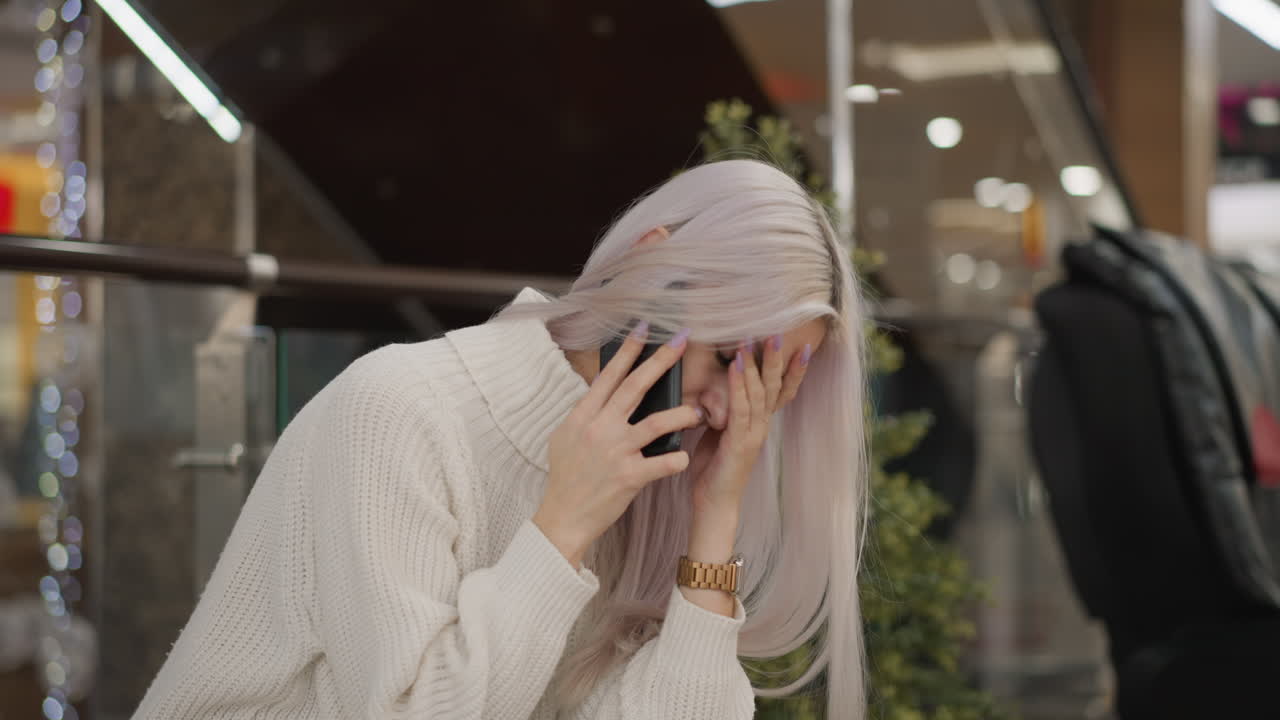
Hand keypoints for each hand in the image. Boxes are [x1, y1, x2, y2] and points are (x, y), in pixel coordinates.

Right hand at [534, 323, 701, 568]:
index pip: (609, 376)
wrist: (563, 517)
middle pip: (635, 387)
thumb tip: (599, 395)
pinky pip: (662, 463)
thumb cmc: (565, 478)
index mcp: (583, 416)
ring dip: (680, 414)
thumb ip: (585, 416)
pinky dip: (676, 460)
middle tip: (681, 342)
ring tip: (697, 411)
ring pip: (656, 422)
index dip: (628, 351)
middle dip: (660, 362)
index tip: (643, 329)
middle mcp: (600, 428)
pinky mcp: (629, 476)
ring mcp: (615, 451)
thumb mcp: (564, 438)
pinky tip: (684, 458)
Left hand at [687, 335, 810, 515]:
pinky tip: (734, 366)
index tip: (804, 345)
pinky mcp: (739, 443)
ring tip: (755, 339)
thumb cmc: (714, 469)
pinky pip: (740, 408)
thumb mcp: (720, 433)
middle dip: (777, 358)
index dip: (794, 369)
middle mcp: (762, 426)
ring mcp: (754, 434)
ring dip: (756, 365)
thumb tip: (717, 389)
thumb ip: (726, 412)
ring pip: (759, 393)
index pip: (781, 391)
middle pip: (774, 386)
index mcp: (759, 423)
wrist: (715, 504)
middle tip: (779, 330)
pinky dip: (738, 385)